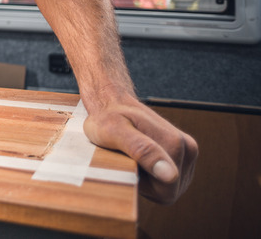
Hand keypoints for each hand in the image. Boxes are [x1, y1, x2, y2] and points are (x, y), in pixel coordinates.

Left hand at [83, 95, 197, 203]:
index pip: (166, 191)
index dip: (142, 185)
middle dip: (146, 183)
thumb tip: (171, 175)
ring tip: (131, 157)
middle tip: (126, 159)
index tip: (126, 165)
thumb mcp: (115, 132)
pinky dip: (152, 176)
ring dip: (149, 180)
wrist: (113, 103)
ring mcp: (188, 153)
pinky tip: (138, 159)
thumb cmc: (108, 117)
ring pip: (169, 187)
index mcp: (176, 145)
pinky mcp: (183, 156)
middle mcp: (188, 149)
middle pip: (169, 191)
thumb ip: (142, 151)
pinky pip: (168, 181)